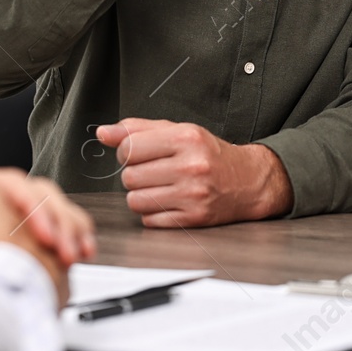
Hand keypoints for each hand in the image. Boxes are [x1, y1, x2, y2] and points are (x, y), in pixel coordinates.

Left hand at [95, 117, 293, 226]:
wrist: (248, 180)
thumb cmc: (209, 154)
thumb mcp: (178, 131)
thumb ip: (138, 129)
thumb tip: (103, 133)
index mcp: (185, 138)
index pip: (129, 147)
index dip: (126, 152)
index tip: (137, 154)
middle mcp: (190, 166)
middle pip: (129, 177)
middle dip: (135, 175)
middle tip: (153, 172)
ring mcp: (193, 194)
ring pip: (136, 201)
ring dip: (141, 196)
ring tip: (159, 188)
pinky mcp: (194, 218)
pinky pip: (150, 220)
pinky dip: (153, 214)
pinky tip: (169, 202)